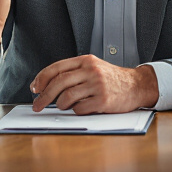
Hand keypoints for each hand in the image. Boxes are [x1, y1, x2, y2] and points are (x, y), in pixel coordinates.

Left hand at [29, 55, 158, 113]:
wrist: (136, 85)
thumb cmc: (112, 79)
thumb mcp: (93, 68)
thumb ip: (74, 73)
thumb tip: (47, 86)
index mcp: (86, 60)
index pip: (57, 68)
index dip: (42, 78)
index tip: (34, 88)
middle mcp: (91, 70)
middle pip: (59, 82)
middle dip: (44, 96)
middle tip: (37, 105)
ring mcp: (98, 85)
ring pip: (67, 96)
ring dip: (60, 104)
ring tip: (64, 105)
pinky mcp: (103, 100)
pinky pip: (80, 108)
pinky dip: (76, 111)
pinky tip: (81, 108)